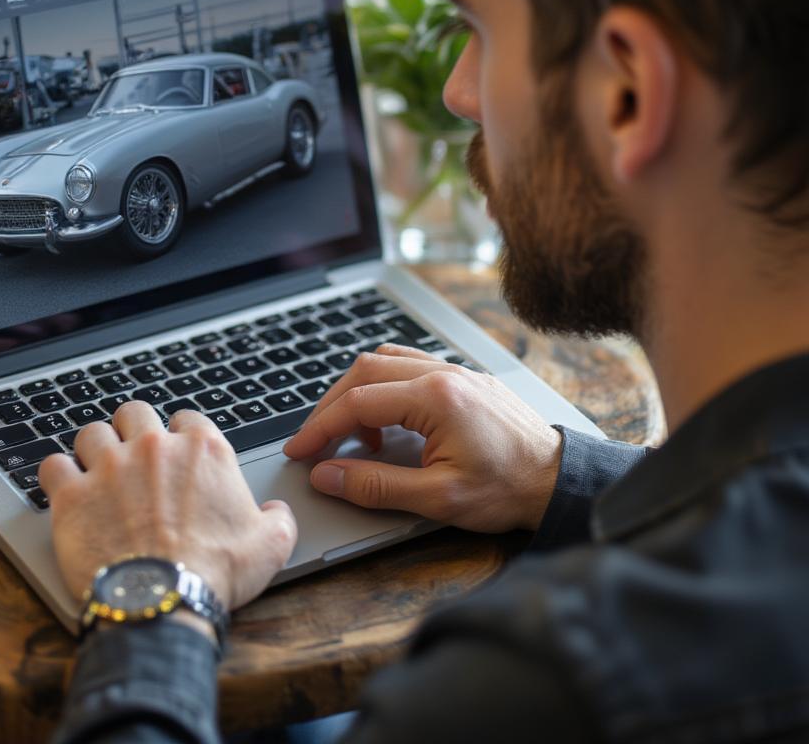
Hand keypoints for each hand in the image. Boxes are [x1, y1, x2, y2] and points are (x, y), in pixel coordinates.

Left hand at [38, 403, 297, 610]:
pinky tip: (64, 490)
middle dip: (133, 431)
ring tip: (96, 472)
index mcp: (203, 449)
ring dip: (94, 449)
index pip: (187, 419)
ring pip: (91, 432)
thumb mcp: (271, 545)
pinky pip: (53, 466)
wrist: (163, 602)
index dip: (181, 438)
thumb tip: (275, 513)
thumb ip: (278, 519)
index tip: (177, 458)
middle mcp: (154, 447)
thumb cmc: (216, 573)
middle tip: (133, 457)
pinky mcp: (72, 495)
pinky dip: (57, 476)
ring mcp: (109, 467)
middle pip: (135, 412)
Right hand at [283, 343, 563, 532]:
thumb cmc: (509, 489)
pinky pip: (408, 366)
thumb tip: (328, 475)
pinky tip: (385, 420)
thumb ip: (375, 485)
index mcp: (436, 398)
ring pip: (384, 361)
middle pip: (364, 371)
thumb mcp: (438, 498)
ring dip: (356, 392)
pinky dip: (383, 387)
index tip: (300, 451)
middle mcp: (443, 373)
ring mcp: (454, 371)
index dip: (322, 427)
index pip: (359, 403)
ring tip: (348, 434)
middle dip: (331, 406)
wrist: (559, 480)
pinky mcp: (462, 378)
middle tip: (314, 441)